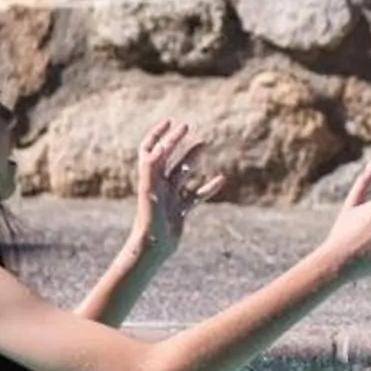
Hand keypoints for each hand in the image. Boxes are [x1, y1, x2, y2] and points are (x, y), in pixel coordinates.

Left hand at [130, 119, 222, 262]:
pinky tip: (221, 180)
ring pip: (183, 173)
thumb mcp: (150, 192)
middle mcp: (159, 185)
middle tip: (188, 128)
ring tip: (204, 145)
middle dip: (176, 141)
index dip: (158, 134)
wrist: (152, 248)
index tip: (171, 122)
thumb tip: (159, 147)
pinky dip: (208, 187)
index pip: (151, 149)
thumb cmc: (149, 222)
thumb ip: (152, 168)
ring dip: (193, 158)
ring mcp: (170, 197)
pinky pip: (196, 195)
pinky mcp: (180, 210)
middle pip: (167, 158)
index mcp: (150, 178)